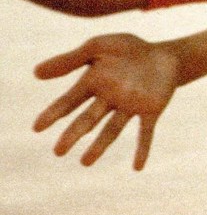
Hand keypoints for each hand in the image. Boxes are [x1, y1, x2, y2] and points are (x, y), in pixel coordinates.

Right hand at [33, 34, 180, 169]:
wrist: (164, 54)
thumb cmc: (128, 49)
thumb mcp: (97, 47)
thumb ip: (70, 60)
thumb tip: (35, 73)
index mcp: (93, 83)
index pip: (69, 101)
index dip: (54, 114)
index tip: (37, 128)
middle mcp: (109, 99)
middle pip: (88, 119)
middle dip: (73, 135)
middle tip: (58, 152)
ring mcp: (130, 106)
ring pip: (112, 129)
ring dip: (100, 146)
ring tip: (85, 163)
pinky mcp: (151, 110)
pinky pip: (145, 132)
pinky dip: (142, 149)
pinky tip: (137, 167)